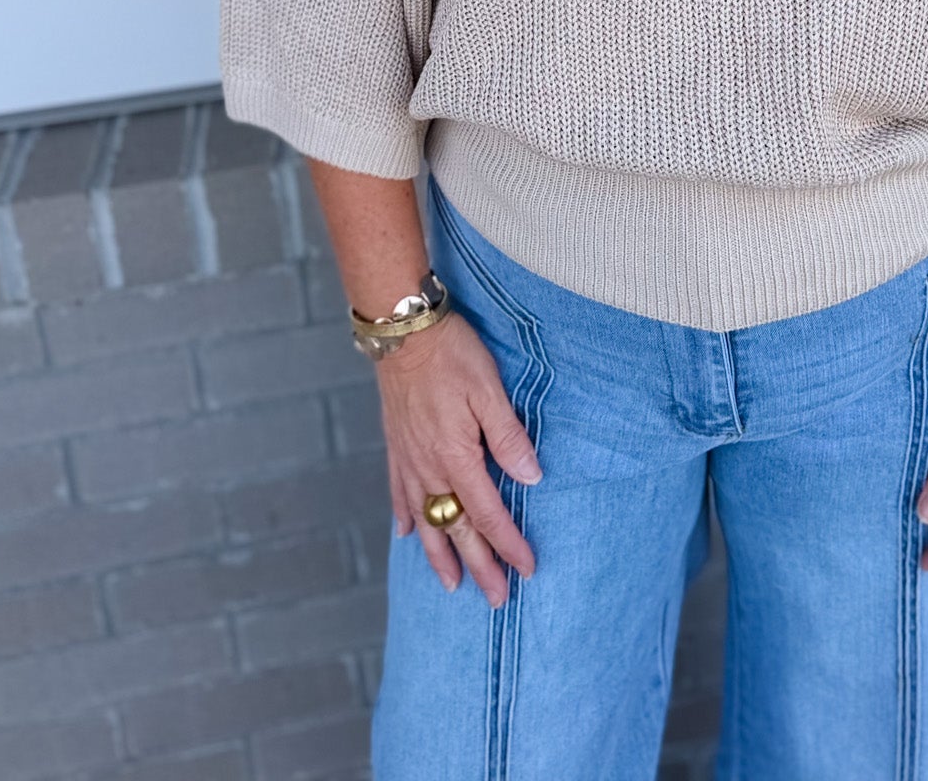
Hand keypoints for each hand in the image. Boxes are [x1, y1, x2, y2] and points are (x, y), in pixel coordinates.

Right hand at [375, 309, 542, 605]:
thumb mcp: (490, 390)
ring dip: (440, 555)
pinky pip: (399, 492)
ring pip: (426, 520)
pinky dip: (406, 516)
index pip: (487, 513)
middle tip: (497, 598)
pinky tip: (407, 533)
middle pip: (456, 528)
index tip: (527, 568)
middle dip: (479, 566)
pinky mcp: (396, 445)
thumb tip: (531, 478)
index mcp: (457, 456)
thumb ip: (508, 436)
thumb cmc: (451, 354)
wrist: (403, 330)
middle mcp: (430, 467)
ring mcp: (409, 459)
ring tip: (451, 584)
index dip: (508, 544)